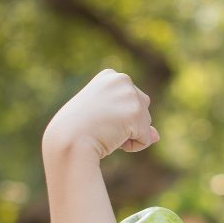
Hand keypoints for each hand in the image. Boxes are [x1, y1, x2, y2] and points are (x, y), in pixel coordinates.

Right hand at [43, 69, 159, 160]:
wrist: (67, 140)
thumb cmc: (77, 130)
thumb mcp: (105, 118)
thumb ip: (133, 120)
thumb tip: (156, 136)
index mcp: (111, 76)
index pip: (131, 100)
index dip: (116, 115)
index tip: (96, 116)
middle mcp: (123, 80)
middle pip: (142, 109)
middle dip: (127, 124)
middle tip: (100, 126)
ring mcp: (131, 96)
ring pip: (145, 124)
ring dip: (129, 135)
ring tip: (105, 132)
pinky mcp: (136, 114)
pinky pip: (146, 139)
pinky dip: (134, 146)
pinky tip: (113, 140)